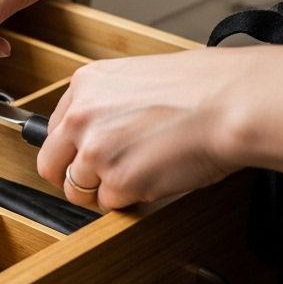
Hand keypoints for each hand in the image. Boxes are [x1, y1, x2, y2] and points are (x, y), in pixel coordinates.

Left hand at [36, 47, 256, 210]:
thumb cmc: (203, 88)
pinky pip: (112, 204)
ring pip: (80, 190)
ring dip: (106, 191)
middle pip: (51, 165)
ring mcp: (95, 150)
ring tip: (140, 176)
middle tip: (97, 183)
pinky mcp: (119, 181)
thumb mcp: (138, 78)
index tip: (85, 157)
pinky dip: (132, 199)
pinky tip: (156, 179)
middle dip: (72, 179)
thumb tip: (101, 132)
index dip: (72, 149)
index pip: (55, 130)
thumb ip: (109, 105)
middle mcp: (81, 116)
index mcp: (85, 84)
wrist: (232, 102)